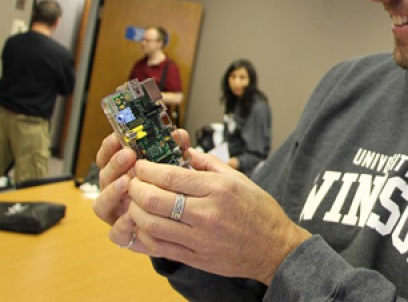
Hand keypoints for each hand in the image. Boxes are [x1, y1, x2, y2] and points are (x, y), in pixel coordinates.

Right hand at [92, 130, 190, 248]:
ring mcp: (119, 215)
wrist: (187, 226)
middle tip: (127, 155)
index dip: (109, 147)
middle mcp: (117, 194)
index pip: (107, 158)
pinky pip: (116, 234)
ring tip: (126, 181)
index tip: (117, 137)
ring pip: (102, 205)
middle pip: (104, 178)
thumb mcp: (180, 168)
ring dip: (111, 191)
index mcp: (125, 174)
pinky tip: (131, 216)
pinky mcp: (127, 236)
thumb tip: (179, 135)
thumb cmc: (180, 192)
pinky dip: (121, 225)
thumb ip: (178, 151)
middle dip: (114, 165)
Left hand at [126, 148, 310, 284]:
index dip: (146, 170)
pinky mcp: (197, 258)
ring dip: (135, 212)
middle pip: (155, 199)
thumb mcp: (239, 179)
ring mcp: (201, 238)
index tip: (140, 166)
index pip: (169, 176)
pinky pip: (160, 248)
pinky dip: (144, 236)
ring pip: (152, 225)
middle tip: (132, 182)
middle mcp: (207, 213)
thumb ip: (208, 163)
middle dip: (136, 188)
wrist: (275, 248)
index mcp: (218, 189)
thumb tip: (184, 151)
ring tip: (134, 203)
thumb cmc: (260, 211)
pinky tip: (143, 226)